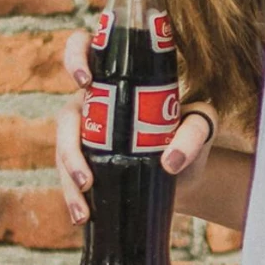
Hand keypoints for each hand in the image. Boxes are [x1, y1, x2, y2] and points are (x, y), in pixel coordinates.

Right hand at [53, 29, 216, 225]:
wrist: (187, 178)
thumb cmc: (191, 137)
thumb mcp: (202, 126)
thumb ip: (195, 131)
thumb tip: (170, 159)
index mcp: (119, 78)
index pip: (86, 49)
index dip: (75, 55)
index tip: (85, 80)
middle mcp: (95, 103)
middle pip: (65, 115)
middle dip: (68, 146)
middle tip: (85, 176)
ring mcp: (86, 135)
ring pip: (62, 151)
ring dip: (68, 179)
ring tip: (84, 209)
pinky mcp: (85, 163)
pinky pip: (68, 176)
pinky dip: (72, 197)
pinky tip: (82, 216)